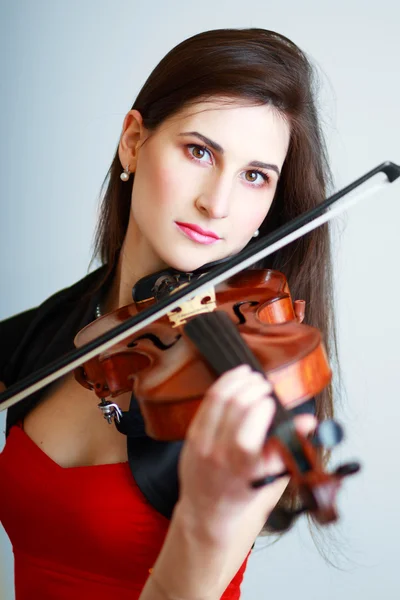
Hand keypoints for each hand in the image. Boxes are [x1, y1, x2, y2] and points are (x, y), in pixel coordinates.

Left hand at [177, 364, 315, 534]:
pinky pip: (206, 401)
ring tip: (251, 376)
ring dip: (237, 381)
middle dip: (253, 388)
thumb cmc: (243, 492)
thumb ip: (289, 445)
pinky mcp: (192, 433)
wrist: (208, 507)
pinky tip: (234, 378)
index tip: (272, 401)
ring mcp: (202, 442)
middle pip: (236, 405)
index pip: (250, 427)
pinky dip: (222, 384)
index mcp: (242, 466)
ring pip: (219, 398)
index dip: (263, 406)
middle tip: (265, 385)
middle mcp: (219, 453)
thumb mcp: (271, 474)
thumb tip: (308, 421)